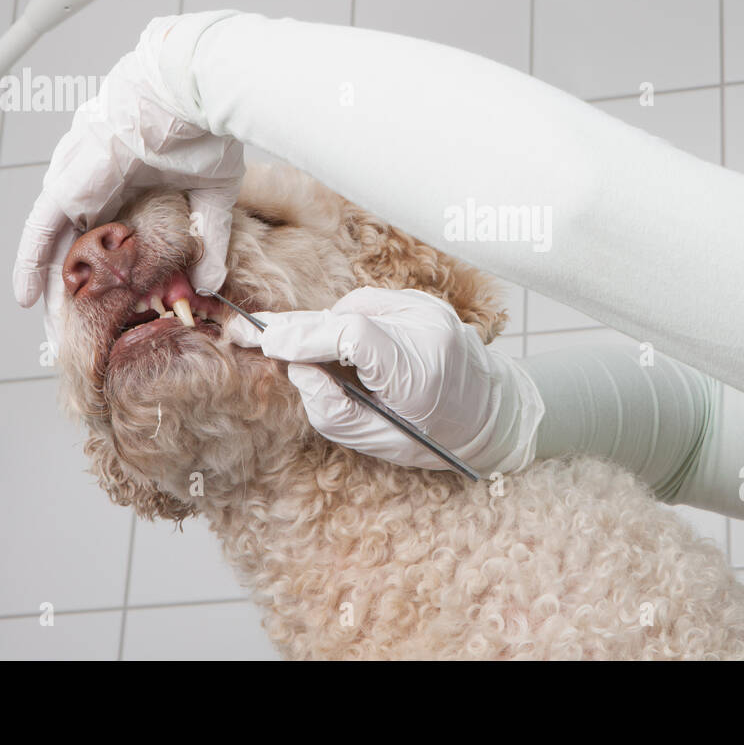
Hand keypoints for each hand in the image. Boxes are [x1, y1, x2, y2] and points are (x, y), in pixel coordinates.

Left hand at [13, 40, 244, 353]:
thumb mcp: (214, 197)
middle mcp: (101, 183)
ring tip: (56, 328)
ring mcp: (81, 182)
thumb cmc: (205, 129)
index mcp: (134, 181)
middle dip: (79, 290)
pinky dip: (32, 263)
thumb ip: (211, 242)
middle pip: (81, 245)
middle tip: (80, 330)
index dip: (115, 274)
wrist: (189, 93)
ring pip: (59, 243)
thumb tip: (211, 284)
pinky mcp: (68, 184)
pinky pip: (40, 230)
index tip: (121, 308)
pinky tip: (27, 298)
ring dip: (56, 285)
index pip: (115, 237)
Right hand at [224, 287, 542, 474]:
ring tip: (306, 352)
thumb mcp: (381, 441)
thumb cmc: (435, 436)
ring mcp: (429, 311)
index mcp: (419, 370)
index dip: (304, 337)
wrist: (491, 412)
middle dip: (297, 327)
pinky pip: (369, 305)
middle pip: (346, 316)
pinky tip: (344, 347)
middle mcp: (427, 330)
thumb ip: (333, 410)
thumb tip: (297, 370)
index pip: (353, 335)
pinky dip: (348, 322)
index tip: (267, 343)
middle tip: (252, 333)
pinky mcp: (425, 303)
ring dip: (325, 328)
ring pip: (353, 308)